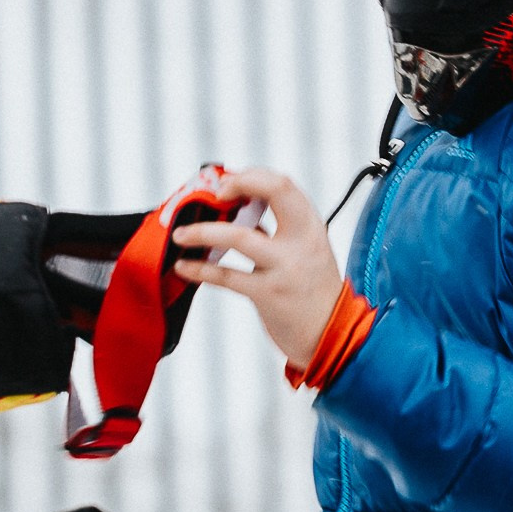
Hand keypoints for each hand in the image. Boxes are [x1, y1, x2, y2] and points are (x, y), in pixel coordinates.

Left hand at [170, 167, 344, 369]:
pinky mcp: (268, 294)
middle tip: (213, 194)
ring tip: (180, 235)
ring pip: (238, 235)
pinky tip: (183, 266)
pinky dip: (199, 269)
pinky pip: (225, 276)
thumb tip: (239, 207)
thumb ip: (278, 229)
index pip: (284, 184)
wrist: (332, 335)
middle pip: (274, 192)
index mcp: (310, 226)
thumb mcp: (305, 251)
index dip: (251, 176)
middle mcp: (301, 241)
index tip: (228, 184)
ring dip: (202, 232)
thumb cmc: (313, 290)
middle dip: (238, 185)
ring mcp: (284, 267)